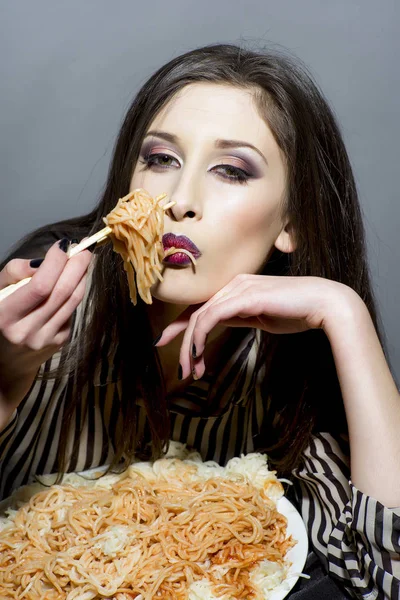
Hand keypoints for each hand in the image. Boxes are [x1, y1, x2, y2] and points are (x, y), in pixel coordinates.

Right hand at [0, 239, 91, 405]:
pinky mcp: (59, 342)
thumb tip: (42, 261)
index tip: (63, 244)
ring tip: (84, 259)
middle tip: (85, 247)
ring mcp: (46, 339)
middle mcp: (27, 331)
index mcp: (5, 317)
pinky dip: (75, 293)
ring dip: (82, 276)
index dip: (55, 263)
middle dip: (77, 265)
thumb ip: (14, 272)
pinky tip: (72, 283)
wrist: (6, 360)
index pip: (40, 286)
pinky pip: (72, 311)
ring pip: (73, 301)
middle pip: (62, 292)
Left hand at [156, 273, 358, 379]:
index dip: (181, 325)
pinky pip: (213, 316)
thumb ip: (238, 317)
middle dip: (181, 340)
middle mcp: (234, 284)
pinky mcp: (246, 296)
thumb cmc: (298, 312)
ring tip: (190, 371)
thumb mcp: (260, 317)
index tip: (165, 342)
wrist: (325, 304)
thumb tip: (217, 325)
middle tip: (180, 368)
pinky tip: (198, 353)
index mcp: (237, 287)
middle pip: (196, 312)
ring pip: (201, 316)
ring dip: (190, 346)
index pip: (201, 306)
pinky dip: (200, 335)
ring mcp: (239, 288)